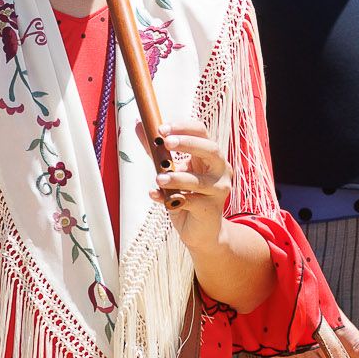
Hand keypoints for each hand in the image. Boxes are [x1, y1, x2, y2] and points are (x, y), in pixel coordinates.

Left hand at [148, 121, 233, 251]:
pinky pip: (190, 202)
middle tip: (165, 142)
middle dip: (187, 144)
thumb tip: (139, 125)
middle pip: (210, 149)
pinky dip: (170, 199)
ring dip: (177, 177)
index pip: (202, 133)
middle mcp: (220, 170)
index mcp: (210, 156)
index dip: (183, 128)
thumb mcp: (171, 170)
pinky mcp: (210, 209)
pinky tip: (155, 196)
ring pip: (199, 180)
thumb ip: (156, 150)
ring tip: (158, 178)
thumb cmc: (186, 197)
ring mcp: (218, 190)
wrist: (201, 231)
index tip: (161, 129)